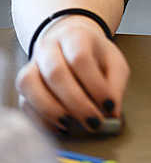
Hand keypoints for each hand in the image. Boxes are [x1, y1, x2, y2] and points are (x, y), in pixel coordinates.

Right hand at [15, 15, 128, 133]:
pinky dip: (40, 119)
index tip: (108, 106)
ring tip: (71, 125)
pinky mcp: (23, 84)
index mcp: (75, 36)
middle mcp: (49, 46)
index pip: (80, 58)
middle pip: (55, 73)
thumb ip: (116, 85)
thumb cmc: (94, 56)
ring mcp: (32, 63)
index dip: (94, 85)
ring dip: (51, 111)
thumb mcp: (114, 63)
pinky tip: (59, 126)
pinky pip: (24, 102)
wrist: (70, 43)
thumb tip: (112, 113)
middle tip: (93, 123)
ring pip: (30, 85)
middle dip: (76, 103)